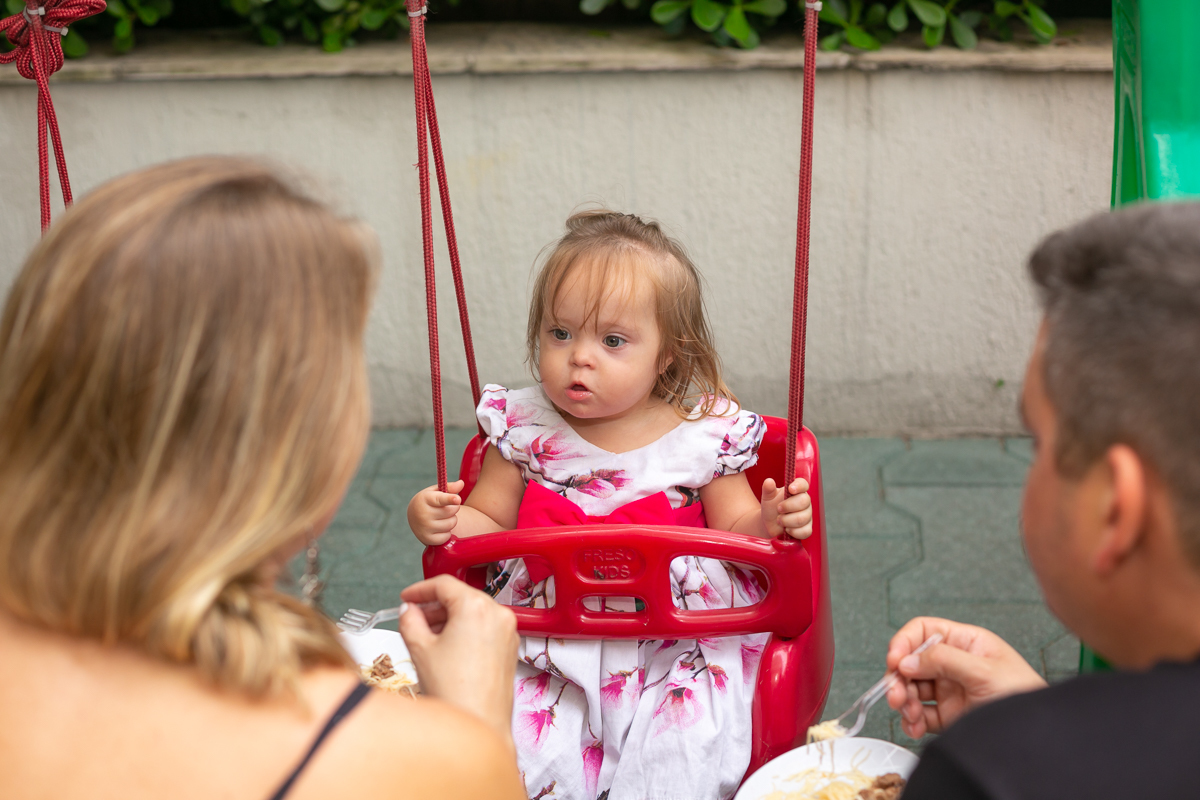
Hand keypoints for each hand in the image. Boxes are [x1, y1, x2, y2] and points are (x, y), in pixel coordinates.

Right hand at [399, 575, 518, 746]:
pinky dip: (465, 630)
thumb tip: (409, 611)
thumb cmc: (455, 691)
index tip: (408, 597)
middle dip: (435, 605)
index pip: (444, 584)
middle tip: (413, 616)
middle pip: (461, 596)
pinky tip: (447, 646)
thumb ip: (410, 620)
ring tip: (426, 634)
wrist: (478, 724)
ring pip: (474, 612)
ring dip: (450, 618)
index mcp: (476, 607)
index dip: (420, 589)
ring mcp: (508, 631)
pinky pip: (485, 628)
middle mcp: (498, 614)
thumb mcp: (420, 649)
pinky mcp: (510, 648)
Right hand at [407, 480, 464, 545]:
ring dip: (452, 520)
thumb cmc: (429, 502)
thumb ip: (449, 487)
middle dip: (453, 508)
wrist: (414, 517)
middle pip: (451, 511)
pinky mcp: (427, 539)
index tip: (457, 499)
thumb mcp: (436, 492)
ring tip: (443, 518)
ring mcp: (424, 527)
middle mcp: (423, 513)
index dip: (449, 499)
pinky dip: (447, 533)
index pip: (440, 499)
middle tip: (446, 508)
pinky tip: (439, 528)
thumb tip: (461, 483)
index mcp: (425, 499)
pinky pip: (447, 536)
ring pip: (451, 523)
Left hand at [760, 478, 812, 538]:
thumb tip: (769, 481)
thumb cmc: (771, 507)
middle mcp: (805, 502)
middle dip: (788, 507)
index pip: (803, 484)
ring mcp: (807, 515)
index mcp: (797, 491)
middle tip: (778, 509)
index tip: (790, 489)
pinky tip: (787, 529)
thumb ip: (768, 489)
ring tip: (779, 520)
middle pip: (804, 501)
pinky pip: (805, 531)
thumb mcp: (768, 497)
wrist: (769, 524)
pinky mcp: (807, 528)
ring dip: (787, 521)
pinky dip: (794, 531)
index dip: (799, 486)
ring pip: (803, 518)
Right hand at [885, 617, 1047, 737]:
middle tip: (896, 694)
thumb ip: (944, 660)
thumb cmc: (1026, 696)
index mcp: (966, 643)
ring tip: (909, 713)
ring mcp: (951, 690)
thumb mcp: (985, 671)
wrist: (1040, 736)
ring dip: (904, 701)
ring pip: (912, 689)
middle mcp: (955, 664)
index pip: (924, 631)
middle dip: (899, 678)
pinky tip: (914, 726)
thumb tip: (907, 659)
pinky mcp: (949, 715)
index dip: (904, 642)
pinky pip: (920, 715)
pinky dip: (911, 721)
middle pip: (912, 662)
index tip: (895, 660)